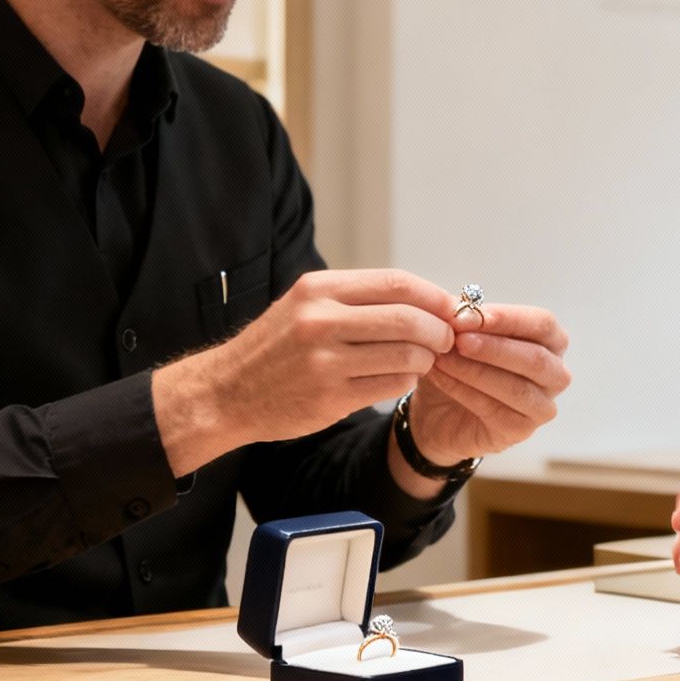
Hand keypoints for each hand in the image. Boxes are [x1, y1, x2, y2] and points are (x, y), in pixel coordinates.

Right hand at [153, 269, 456, 475]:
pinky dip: (406, 381)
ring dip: (424, 360)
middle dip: (439, 331)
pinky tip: (398, 378)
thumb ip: (359, 300)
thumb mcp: (307, 305)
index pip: (397, 283)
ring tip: (420, 361)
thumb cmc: (277, 347)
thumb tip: (427, 299)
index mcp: (319, 289)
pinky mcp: (330, 397)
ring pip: (406, 355)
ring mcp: (325, 361)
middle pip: (409, 319)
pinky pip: (391, 385)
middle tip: (447, 340)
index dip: (434, 296)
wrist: (226, 392)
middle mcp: (321, 320)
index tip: (453, 308)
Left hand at [409, 303, 571, 464]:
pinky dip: (464, 391)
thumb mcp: (460, 335)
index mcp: (550, 342)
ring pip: (517, 388)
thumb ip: (466, 320)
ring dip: (475, 370)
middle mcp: (555, 374)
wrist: (437, 411)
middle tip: (457, 339)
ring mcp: (542, 406)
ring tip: (442, 358)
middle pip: (535, 358)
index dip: (508, 318)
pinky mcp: (521, 430)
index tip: (467, 315)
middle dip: (493, 346)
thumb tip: (461, 306)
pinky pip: (495, 409)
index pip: (542, 324)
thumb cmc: (459, 365)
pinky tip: (440, 377)